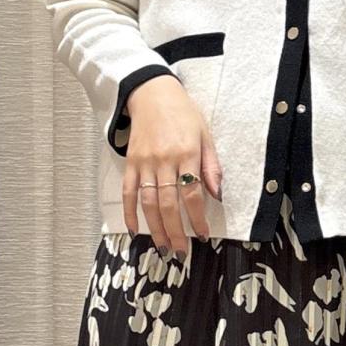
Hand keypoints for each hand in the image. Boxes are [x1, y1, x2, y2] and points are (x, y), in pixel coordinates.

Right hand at [121, 76, 223, 255]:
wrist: (152, 94)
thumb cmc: (183, 114)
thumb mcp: (205, 135)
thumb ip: (211, 166)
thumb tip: (217, 194)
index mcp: (187, 153)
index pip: (192, 193)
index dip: (197, 218)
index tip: (201, 234)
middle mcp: (164, 160)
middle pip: (169, 204)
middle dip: (175, 232)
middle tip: (181, 251)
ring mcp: (145, 162)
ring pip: (149, 202)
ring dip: (156, 228)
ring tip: (163, 247)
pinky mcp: (131, 162)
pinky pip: (128, 192)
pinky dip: (129, 212)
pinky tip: (135, 230)